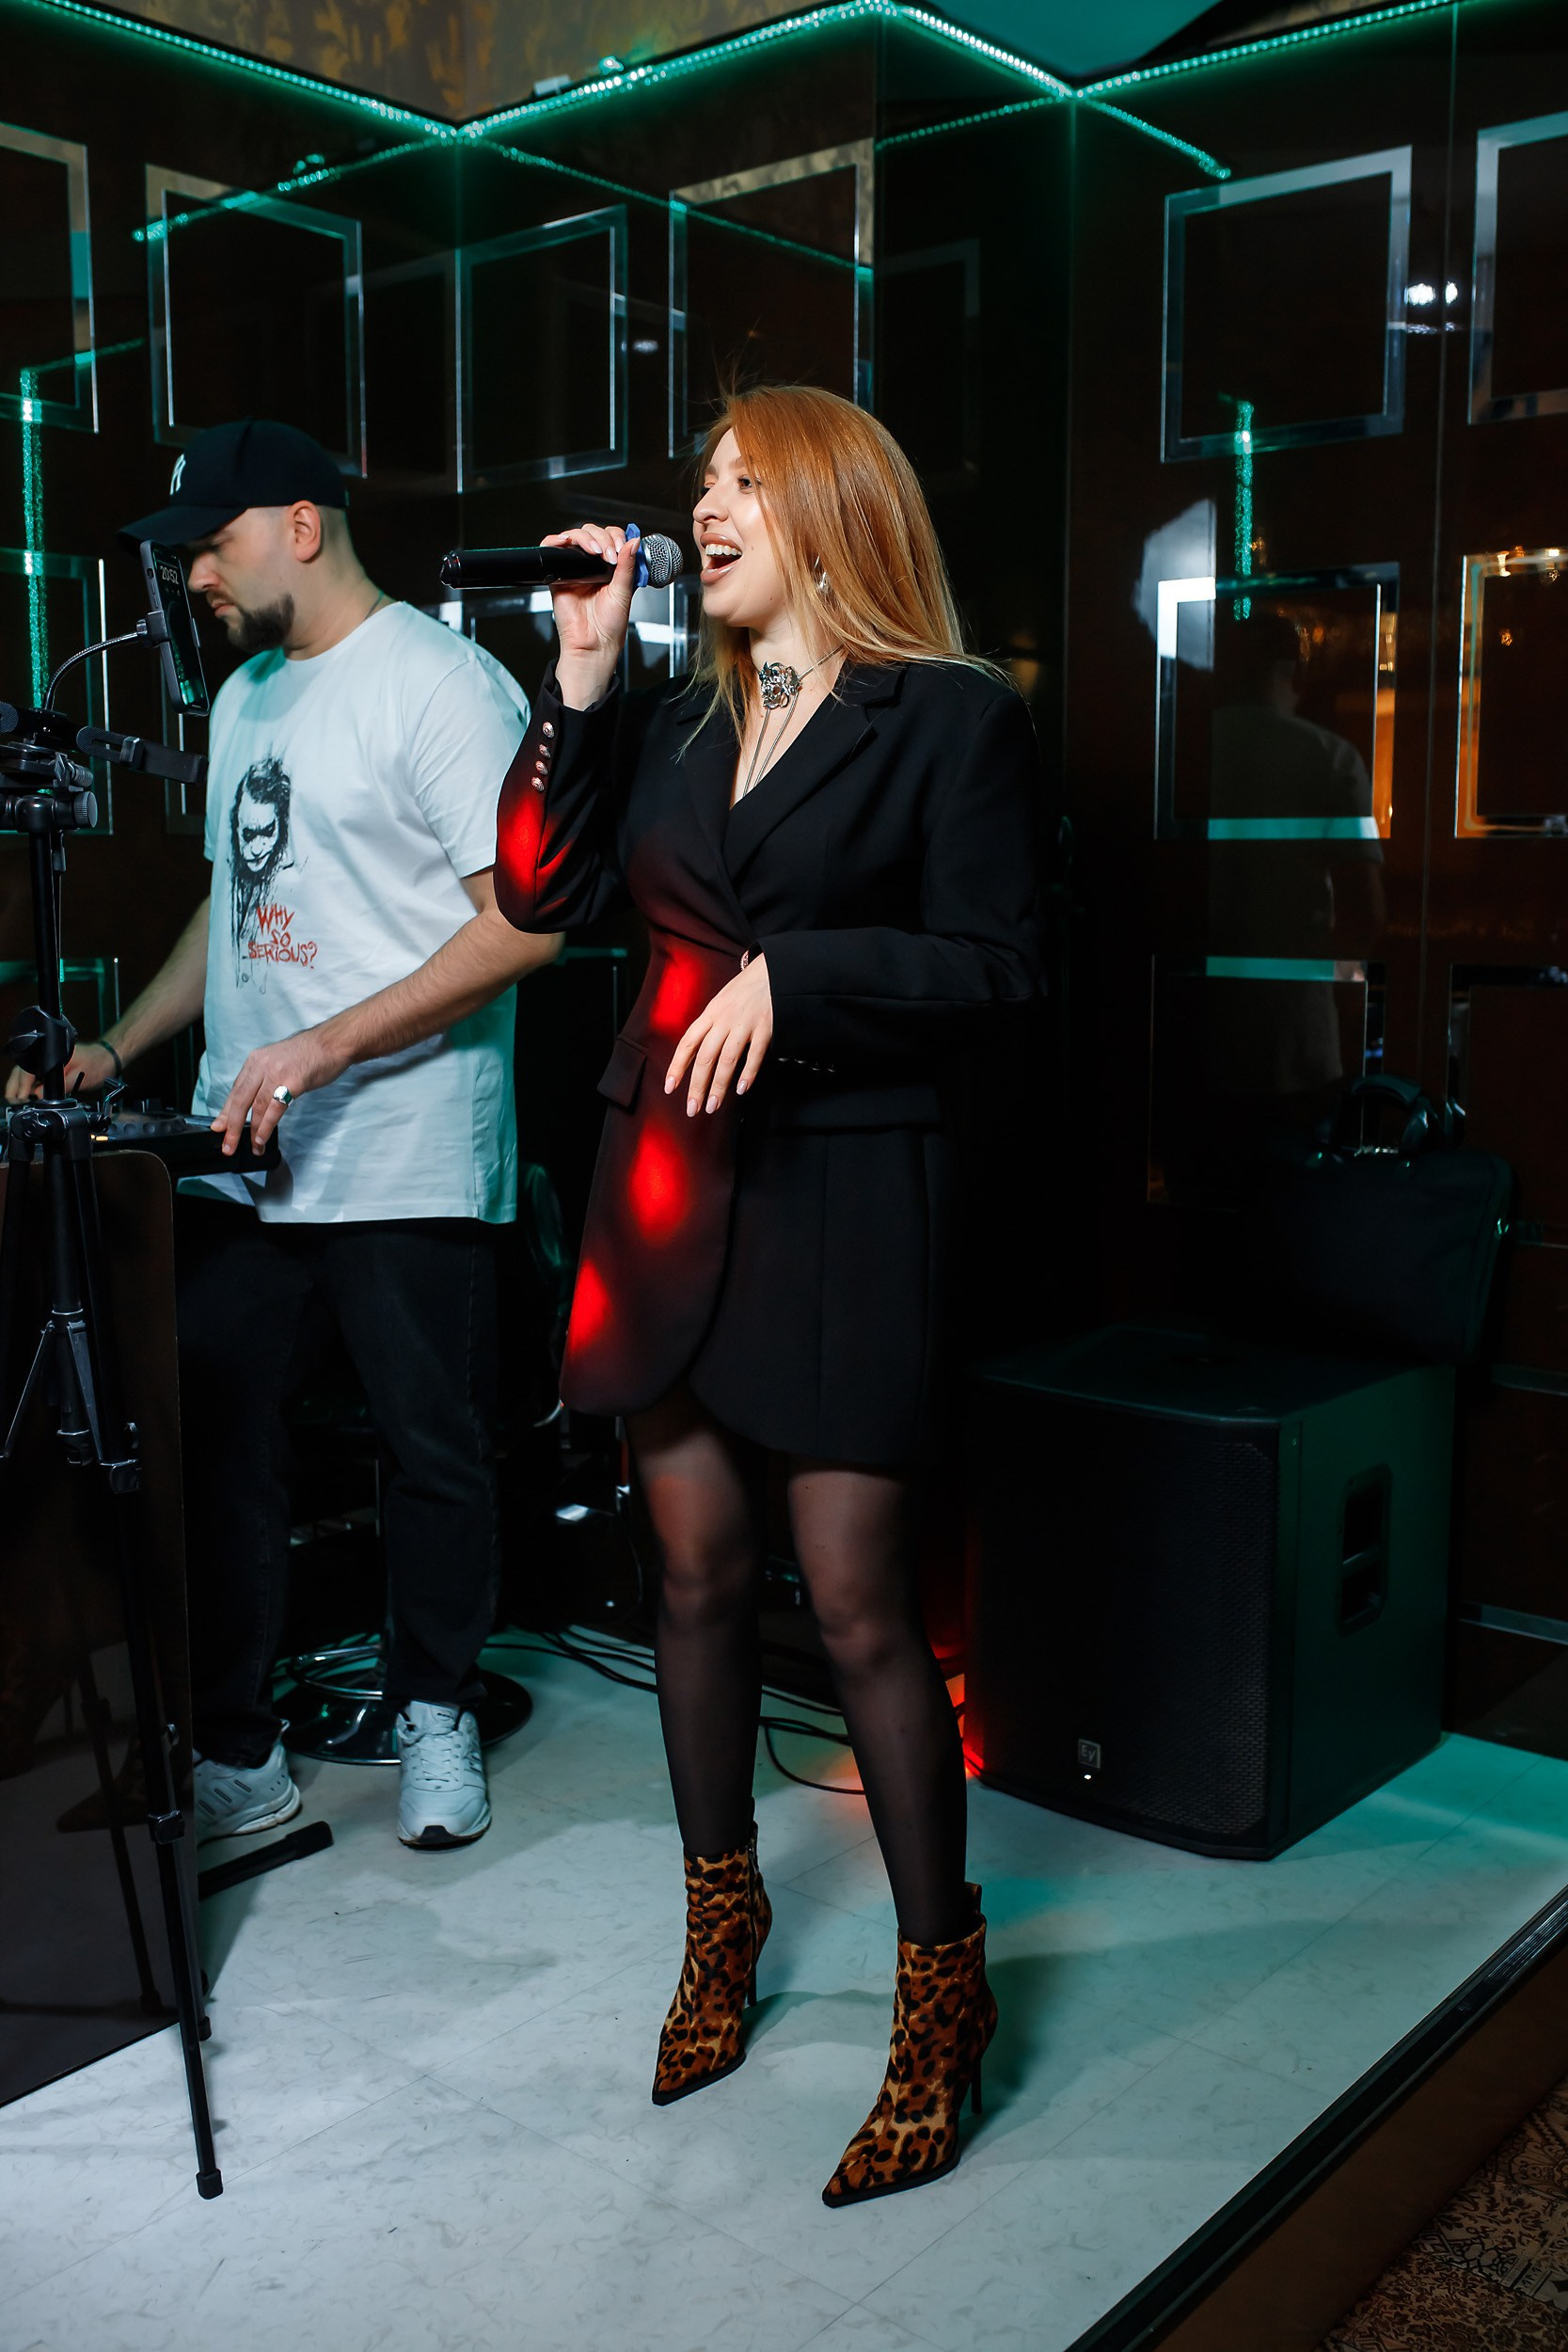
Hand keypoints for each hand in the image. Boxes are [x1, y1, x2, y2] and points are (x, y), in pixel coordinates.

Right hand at [5, 1041, 118, 1102]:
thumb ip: (60, 1087)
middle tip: (16, 1101)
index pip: (28, 1068)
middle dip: (17, 1086)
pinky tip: (33, 1095)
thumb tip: (40, 1095)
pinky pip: (36, 1076)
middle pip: (22, 1070)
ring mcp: (48, 1060)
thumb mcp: (80, 1078)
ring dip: (23, 1087)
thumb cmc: (98, 1064)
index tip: (20, 1096)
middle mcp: (48, 1055)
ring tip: (22, 1100)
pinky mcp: (51, 1066)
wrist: (108, 1059)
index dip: (21, 1084)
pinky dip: (32, 1085)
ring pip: (27, 1073)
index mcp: (53, 1054)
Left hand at [210, 1027, 346, 1156]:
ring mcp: (276, 1073)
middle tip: (227, 1145)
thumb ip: (264, 1078)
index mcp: (255, 1061)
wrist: (332, 1042)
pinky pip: (274, 1110)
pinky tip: (262, 1138)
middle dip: (231, 1126)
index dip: (226, 1112)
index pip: (235, 1090)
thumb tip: (254, 1101)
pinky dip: (266, 1127)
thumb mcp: (278, 1062)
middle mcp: (261, 1066)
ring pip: (256, 1107)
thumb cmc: (309, 1054)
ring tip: (252, 1147)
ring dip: (252, 1131)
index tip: (219, 1128)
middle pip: (240, 1100)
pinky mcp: (292, 1082)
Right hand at [546, 525, 640, 706]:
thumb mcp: (624, 592)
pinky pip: (551, 549)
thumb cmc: (609, 626)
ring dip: (586, 538)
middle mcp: (593, 565)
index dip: (617, 537)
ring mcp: (575, 568)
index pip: (612, 538)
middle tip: (610, 555)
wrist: (593, 644)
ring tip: (596, 551)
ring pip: (575, 536)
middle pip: (593, 532)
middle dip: (603, 538)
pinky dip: (556, 540)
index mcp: (611, 568)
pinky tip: (567, 543)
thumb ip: (627, 566)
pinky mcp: (559, 575)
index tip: (623, 548)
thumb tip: (633, 542)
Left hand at [665, 957, 772, 1116]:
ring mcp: (745, 1024)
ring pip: (727, 1059)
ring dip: (719, 1086)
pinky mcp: (766, 1028)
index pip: (687, 1043)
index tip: (670, 1087)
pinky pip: (755, 1055)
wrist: (774, 971)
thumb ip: (710, 1026)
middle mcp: (724, 1019)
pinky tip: (742, 1089)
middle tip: (693, 1109)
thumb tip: (696, 1054)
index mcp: (710, 1013)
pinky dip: (748, 1073)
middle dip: (697, 1086)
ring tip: (713, 1105)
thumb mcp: (721, 1002)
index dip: (677, 1066)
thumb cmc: (746, 990)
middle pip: (705, 1057)